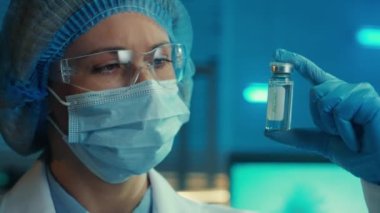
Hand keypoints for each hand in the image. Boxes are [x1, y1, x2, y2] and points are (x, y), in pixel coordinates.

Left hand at [265, 49, 379, 183]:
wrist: (378, 166)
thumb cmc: (358, 154)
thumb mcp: (323, 143)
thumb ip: (298, 137)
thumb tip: (268, 132)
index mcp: (334, 98)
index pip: (313, 74)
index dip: (296, 62)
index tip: (277, 52)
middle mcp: (344, 90)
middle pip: (314, 92)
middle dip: (321, 119)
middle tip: (340, 135)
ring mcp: (356, 91)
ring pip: (324, 100)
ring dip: (332, 126)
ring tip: (352, 136)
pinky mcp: (366, 96)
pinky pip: (339, 110)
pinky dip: (344, 130)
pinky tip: (360, 136)